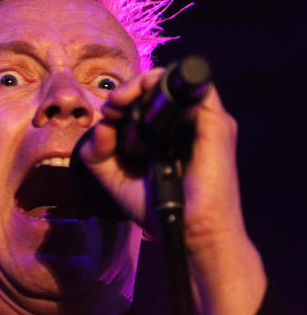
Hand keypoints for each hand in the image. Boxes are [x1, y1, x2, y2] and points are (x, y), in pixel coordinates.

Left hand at [79, 67, 265, 314]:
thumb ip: (98, 152)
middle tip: (112, 105)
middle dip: (128, 89)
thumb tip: (101, 125)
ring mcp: (202, 122)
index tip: (106, 115)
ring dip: (143, 82)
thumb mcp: (115, 178)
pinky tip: (144, 92)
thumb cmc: (159, 208)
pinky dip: (168, 83)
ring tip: (121, 99)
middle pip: (156, 88)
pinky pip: (197, 88)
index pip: (143, 102)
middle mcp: (184, 125)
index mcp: (163, 135)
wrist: (192, 232)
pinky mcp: (216, 124)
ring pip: (174, 83)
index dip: (121, 101)